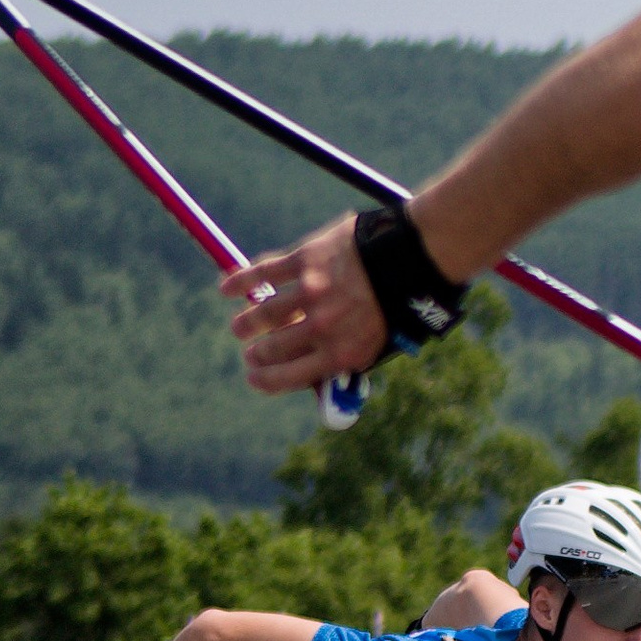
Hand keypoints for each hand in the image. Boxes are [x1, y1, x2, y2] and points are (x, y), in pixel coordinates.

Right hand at [226, 204, 465, 391]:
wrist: (413, 256)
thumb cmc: (397, 304)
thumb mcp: (378, 345)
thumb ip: (346, 363)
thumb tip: (317, 384)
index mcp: (341, 353)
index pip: (288, 377)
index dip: (265, 380)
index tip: (254, 376)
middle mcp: (323, 327)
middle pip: (272, 347)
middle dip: (256, 352)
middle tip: (250, 351)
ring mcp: (312, 292)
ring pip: (264, 313)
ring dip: (246, 323)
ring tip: (240, 326)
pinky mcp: (306, 260)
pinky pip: (263, 273)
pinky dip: (240, 282)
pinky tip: (227, 288)